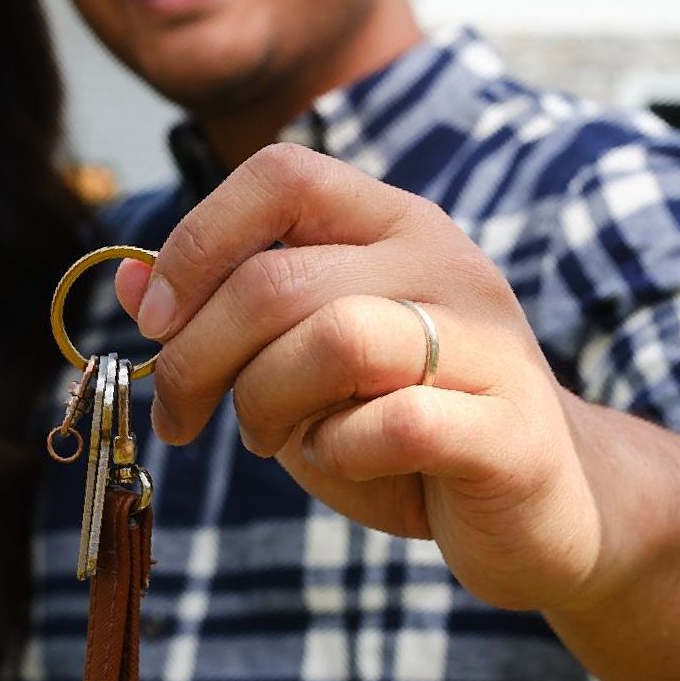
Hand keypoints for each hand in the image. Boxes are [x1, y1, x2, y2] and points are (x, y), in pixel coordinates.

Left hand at [115, 143, 614, 612]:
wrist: (554, 506)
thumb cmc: (412, 427)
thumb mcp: (308, 360)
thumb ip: (231, 315)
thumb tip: (126, 280)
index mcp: (394, 224)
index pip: (281, 175)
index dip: (196, 242)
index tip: (157, 321)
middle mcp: (445, 263)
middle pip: (279, 278)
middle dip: (200, 358)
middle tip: (186, 418)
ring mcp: (487, 341)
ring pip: (334, 338)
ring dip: (269, 404)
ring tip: (278, 440)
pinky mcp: (509, 428)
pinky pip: (391, 424)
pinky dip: (341, 456)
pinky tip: (349, 466)